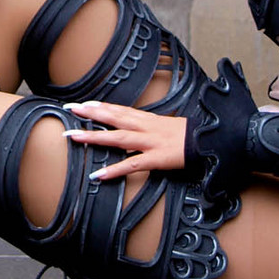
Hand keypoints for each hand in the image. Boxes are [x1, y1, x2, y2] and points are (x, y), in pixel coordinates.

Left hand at [63, 101, 187, 181]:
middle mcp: (145, 127)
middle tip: (71, 109)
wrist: (208, 141)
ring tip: (74, 137)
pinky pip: (130, 165)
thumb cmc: (188, 134)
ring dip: (94, 137)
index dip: (101, 106)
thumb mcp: (165, 126)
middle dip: (91, 113)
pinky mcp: (155, 159)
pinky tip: (98, 174)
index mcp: (147, 119)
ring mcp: (149, 142)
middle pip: (113, 118)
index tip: (84, 104)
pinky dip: (114, 170)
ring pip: (117, 138)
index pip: (120, 110)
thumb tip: (134, 129)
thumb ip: (148, 127)